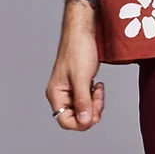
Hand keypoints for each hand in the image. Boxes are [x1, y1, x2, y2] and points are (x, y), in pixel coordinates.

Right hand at [46, 15, 104, 130]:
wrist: (83, 31)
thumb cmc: (78, 49)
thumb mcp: (81, 78)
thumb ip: (82, 101)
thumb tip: (84, 121)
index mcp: (56, 94)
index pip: (65, 121)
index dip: (81, 122)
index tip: (93, 111)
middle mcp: (61, 95)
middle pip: (76, 118)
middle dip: (91, 111)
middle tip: (98, 97)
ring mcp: (70, 91)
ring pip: (84, 110)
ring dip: (95, 104)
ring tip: (98, 89)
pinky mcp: (79, 86)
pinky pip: (88, 101)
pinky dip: (95, 97)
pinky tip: (97, 86)